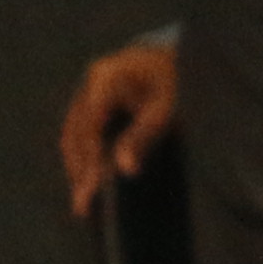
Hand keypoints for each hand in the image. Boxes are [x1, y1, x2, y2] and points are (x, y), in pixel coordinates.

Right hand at [58, 40, 181, 214]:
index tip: (91, 195)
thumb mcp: (168, 109)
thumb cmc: (180, 81)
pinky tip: (93, 178)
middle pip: (76, 134)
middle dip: (79, 171)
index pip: (91, 130)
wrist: (188, 55)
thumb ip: (144, 137)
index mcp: (107, 78)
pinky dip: (85, 156)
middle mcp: (93, 81)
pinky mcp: (96, 97)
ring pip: (74, 134)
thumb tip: (125, 170)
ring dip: (78, 166)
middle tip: (84, 208)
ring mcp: (91, 87)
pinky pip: (82, 130)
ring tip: (86, 201)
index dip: (89, 164)